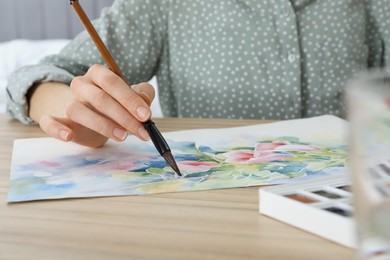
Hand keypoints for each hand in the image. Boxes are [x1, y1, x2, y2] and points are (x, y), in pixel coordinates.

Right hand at [29, 64, 154, 147]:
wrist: (98, 119)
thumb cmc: (118, 103)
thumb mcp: (134, 96)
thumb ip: (143, 93)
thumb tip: (144, 102)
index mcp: (99, 74)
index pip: (113, 82)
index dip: (130, 99)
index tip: (146, 115)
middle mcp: (81, 85)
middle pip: (100, 98)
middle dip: (124, 116)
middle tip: (141, 131)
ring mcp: (69, 102)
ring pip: (79, 111)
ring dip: (103, 125)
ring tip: (123, 136)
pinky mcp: (61, 120)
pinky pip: (49, 122)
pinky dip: (56, 129)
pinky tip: (68, 136)